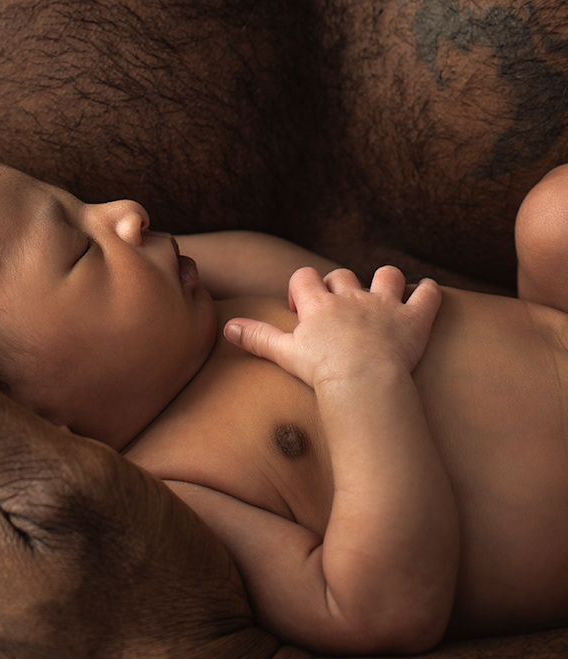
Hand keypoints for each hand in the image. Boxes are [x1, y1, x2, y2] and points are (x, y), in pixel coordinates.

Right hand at [223, 266, 441, 389]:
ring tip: (384, 293)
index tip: (302, 308)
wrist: (363, 383)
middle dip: (339, 285)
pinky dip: (430, 292)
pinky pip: (427, 295)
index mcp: (319, 304)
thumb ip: (258, 337)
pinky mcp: (413, 319)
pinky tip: (429, 292)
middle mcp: (351, 297)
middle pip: (341, 275)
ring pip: (386, 275)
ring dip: (385, 281)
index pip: (304, 277)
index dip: (301, 288)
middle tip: (338, 309)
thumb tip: (228, 327)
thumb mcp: (285, 353)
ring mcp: (384, 305)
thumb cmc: (322, 371)